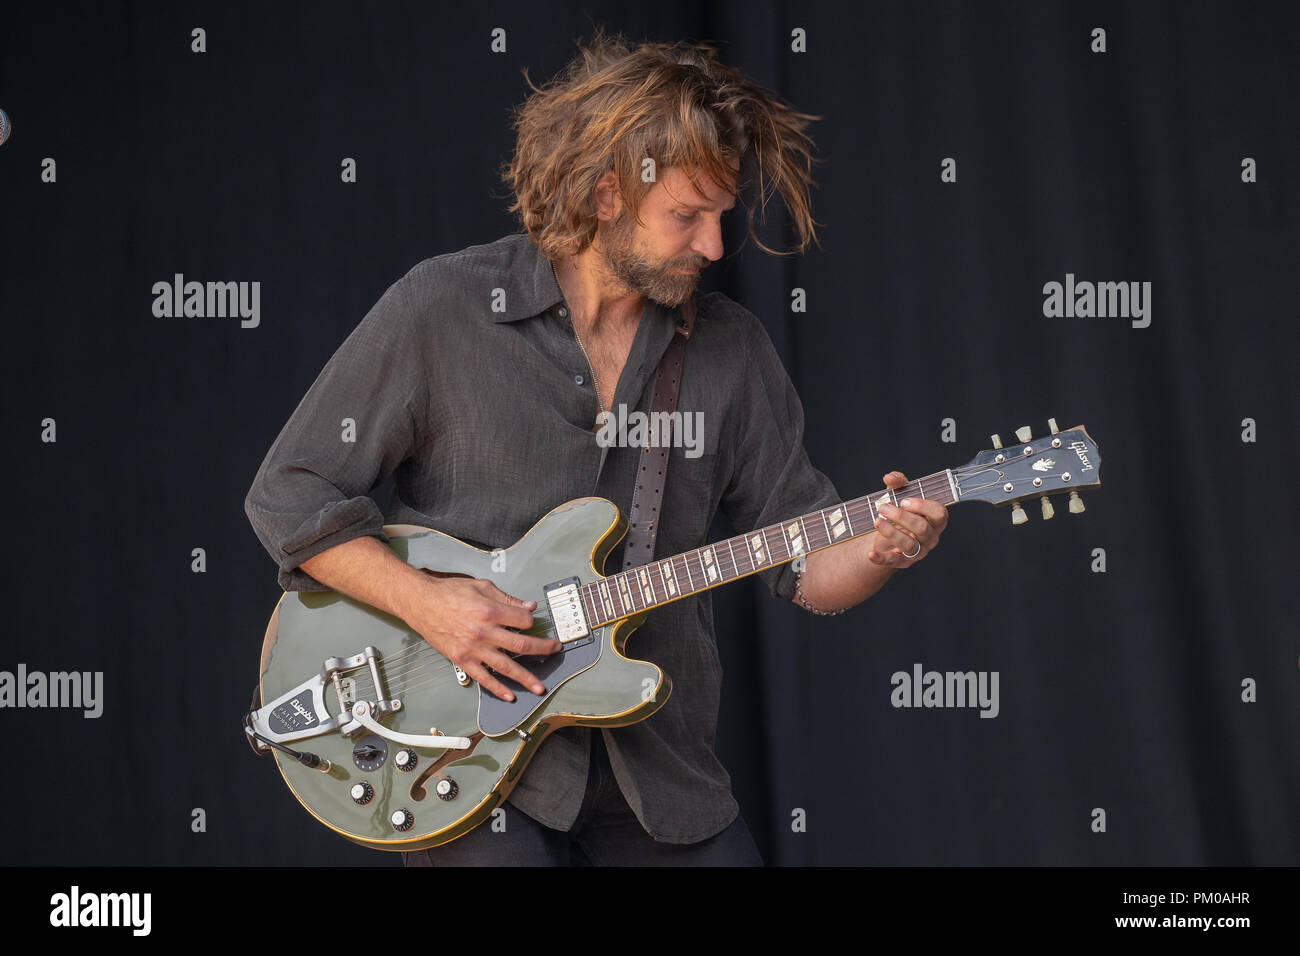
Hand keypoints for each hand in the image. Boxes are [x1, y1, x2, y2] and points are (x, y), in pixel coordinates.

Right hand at [404, 576, 561, 701]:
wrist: (421, 603)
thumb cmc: (449, 592)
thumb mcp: (481, 586)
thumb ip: (507, 598)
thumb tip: (528, 607)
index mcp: (490, 611)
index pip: (523, 621)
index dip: (531, 621)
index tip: (532, 622)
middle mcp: (484, 632)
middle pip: (521, 645)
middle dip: (542, 649)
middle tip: (554, 651)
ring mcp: (473, 649)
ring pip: (506, 667)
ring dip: (525, 678)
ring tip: (539, 687)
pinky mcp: (462, 660)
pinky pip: (483, 678)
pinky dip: (497, 689)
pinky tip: (509, 695)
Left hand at [867, 471, 948, 568]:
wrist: (889, 537)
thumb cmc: (900, 513)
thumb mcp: (899, 494)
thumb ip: (898, 482)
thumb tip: (890, 478)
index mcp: (934, 520)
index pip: (939, 513)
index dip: (923, 506)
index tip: (903, 501)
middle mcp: (930, 537)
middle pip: (922, 528)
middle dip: (901, 517)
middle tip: (883, 507)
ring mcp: (918, 552)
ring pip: (909, 545)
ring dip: (892, 533)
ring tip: (876, 521)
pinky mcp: (903, 562)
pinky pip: (893, 562)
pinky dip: (881, 559)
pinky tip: (870, 554)